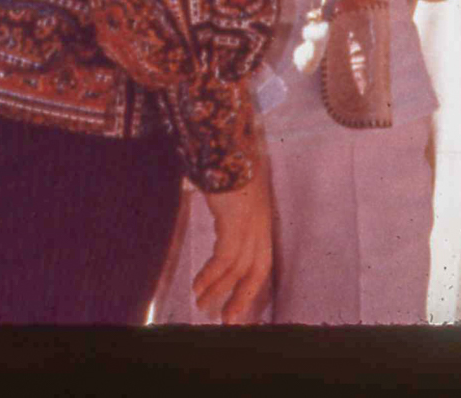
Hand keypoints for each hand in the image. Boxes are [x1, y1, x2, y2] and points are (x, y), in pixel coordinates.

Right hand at [192, 157, 275, 324]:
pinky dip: (211, 275)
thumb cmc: (226, 155)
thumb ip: (229, 200)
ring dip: (219, 290)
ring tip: (202, 305)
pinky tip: (198, 286)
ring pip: (239, 268)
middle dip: (241, 297)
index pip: (261, 258)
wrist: (226, 141)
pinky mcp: (236, 222)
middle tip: (227, 320)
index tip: (238, 302)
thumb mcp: (232, 183)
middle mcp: (260, 222)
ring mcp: (251, 222)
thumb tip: (217, 204)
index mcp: (261, 215)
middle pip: (256, 270)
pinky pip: (225, 259)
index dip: (250, 283)